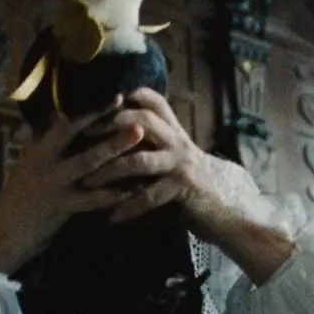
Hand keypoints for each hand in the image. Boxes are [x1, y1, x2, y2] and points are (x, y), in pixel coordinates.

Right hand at [0, 98, 141, 273]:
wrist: (5, 232)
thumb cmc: (21, 195)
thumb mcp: (29, 163)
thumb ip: (45, 141)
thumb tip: (59, 114)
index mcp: (38, 148)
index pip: (62, 120)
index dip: (88, 107)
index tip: (113, 95)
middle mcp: (45, 160)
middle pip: (74, 134)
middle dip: (103, 121)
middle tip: (128, 108)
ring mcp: (53, 183)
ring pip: (87, 162)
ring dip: (114, 148)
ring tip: (137, 137)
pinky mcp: (61, 207)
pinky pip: (92, 199)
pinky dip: (113, 194)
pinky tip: (134, 188)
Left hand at [79, 88, 230, 234]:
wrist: (230, 207)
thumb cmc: (195, 183)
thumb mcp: (176, 157)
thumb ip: (155, 144)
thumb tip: (119, 137)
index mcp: (175, 132)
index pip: (155, 102)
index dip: (131, 96)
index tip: (103, 98)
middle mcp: (178, 143)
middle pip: (144, 122)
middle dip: (112, 126)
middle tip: (84, 136)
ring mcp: (181, 164)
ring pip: (140, 160)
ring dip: (110, 171)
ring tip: (87, 182)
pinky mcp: (183, 188)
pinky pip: (150, 197)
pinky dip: (129, 208)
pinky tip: (113, 218)